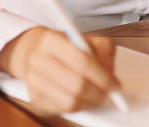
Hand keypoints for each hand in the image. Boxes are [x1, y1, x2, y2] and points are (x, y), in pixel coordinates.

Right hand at [0, 27, 120, 113]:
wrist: (38, 52)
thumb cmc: (66, 46)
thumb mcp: (87, 39)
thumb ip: (104, 51)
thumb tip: (111, 78)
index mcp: (51, 40)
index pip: (82, 62)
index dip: (103, 77)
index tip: (115, 85)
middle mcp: (38, 60)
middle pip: (77, 84)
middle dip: (99, 93)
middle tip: (110, 93)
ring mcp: (34, 81)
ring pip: (71, 101)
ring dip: (91, 102)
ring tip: (98, 96)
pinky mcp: (35, 98)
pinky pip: (63, 110)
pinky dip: (79, 107)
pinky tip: (84, 98)